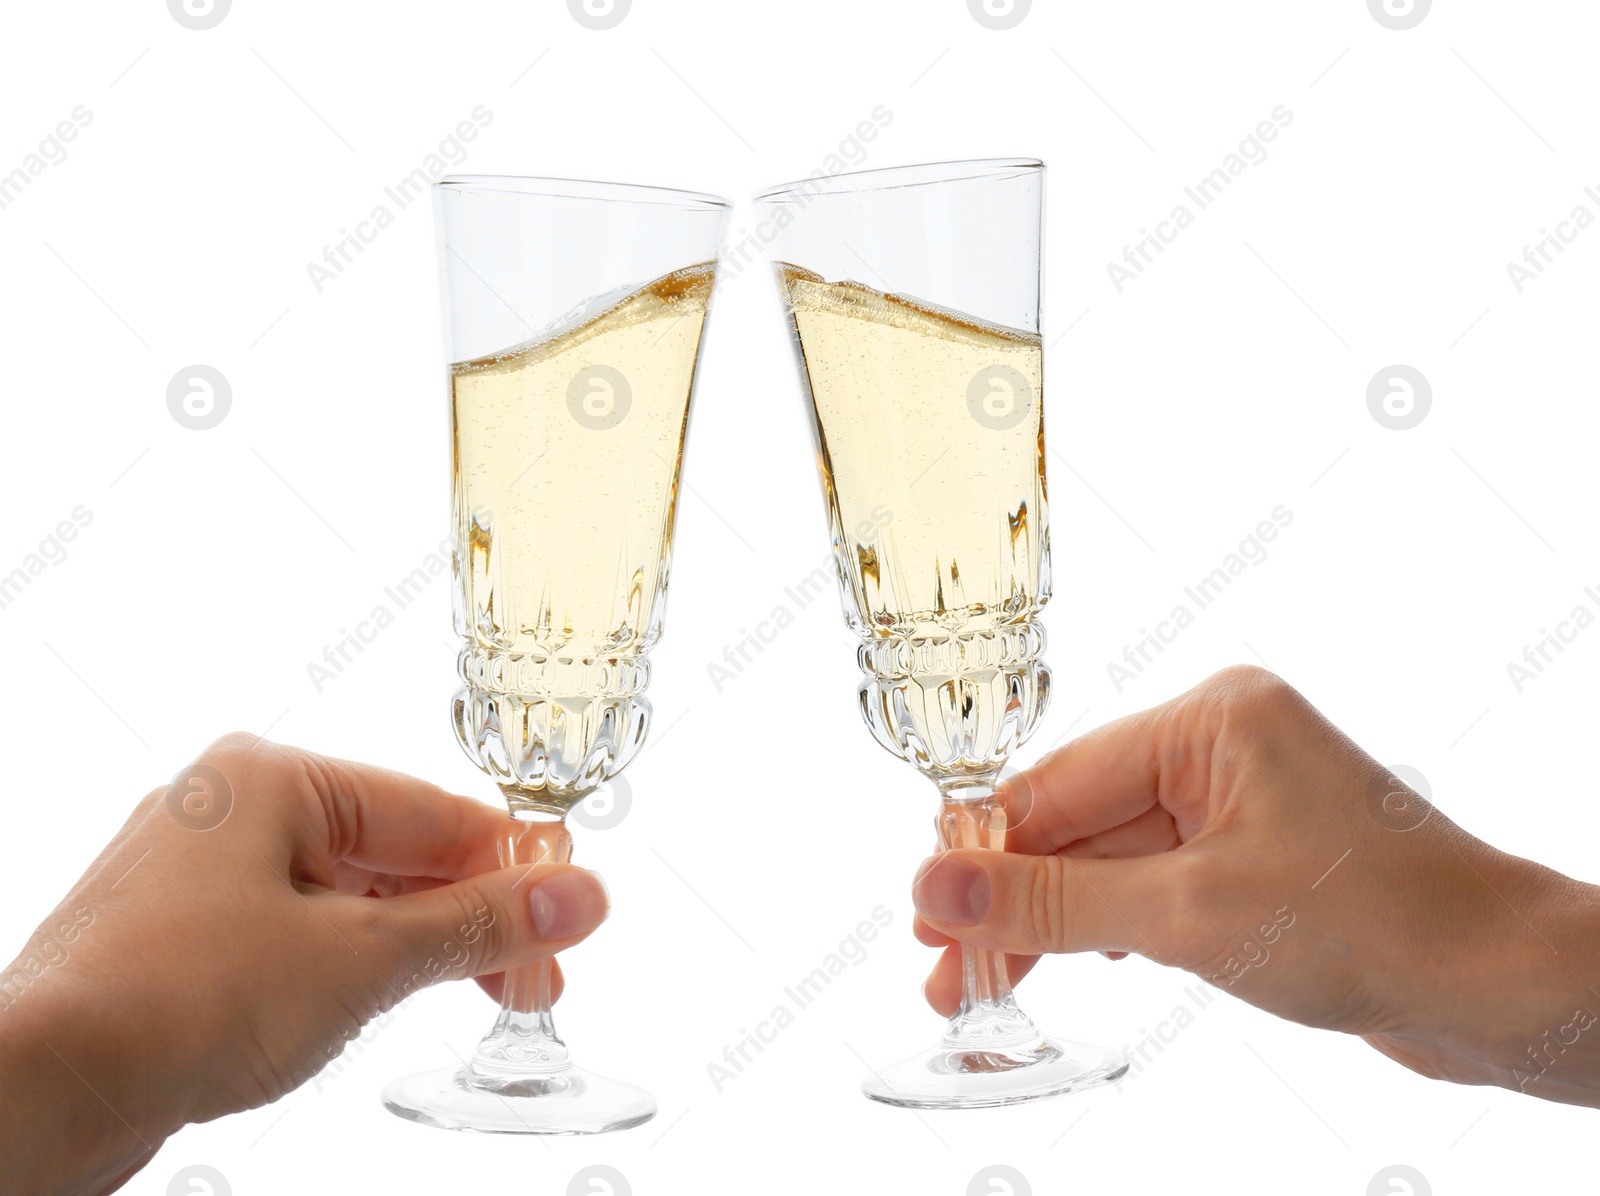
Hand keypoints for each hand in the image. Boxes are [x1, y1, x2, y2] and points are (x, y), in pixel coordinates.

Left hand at [0, 734, 608, 1194]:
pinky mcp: (180, 938)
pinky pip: (297, 932)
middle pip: (394, 853)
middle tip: (534, 979)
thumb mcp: (361, 959)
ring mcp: (200, 874)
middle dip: (470, 920)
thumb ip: (479, 924)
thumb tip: (582, 897)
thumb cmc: (178, 1001)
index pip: (435, 812)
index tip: (571, 917)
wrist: (35, 1089)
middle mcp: (233, 809)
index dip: (514, 869)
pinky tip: (386, 1001)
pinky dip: (355, 965)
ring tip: (480, 997)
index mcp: (275, 779)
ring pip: (346, 896)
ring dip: (418, 946)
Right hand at [912, 666, 1599, 1105]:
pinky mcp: (1256, 857)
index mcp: (1211, 719)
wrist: (1500, 988)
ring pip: (1111, 858)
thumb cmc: (1375, 926)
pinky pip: (1154, 881)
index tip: (923, 910)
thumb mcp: (1187, 915)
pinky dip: (1109, 924)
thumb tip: (938, 893)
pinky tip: (1067, 962)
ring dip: (1054, 920)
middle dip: (1013, 898)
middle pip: (1078, 820)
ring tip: (985, 984)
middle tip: (945, 966)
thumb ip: (1053, 902)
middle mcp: (1222, 747)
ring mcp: (1242, 802)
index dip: (984, 851)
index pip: (1059, 781)